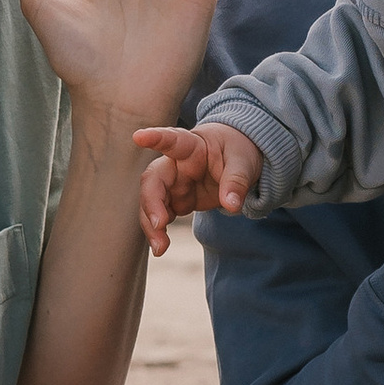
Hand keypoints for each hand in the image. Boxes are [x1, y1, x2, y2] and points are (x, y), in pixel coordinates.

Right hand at [130, 121, 263, 255]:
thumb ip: (237, 181)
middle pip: (154, 179)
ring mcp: (173, 184)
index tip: (139, 137)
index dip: (155, 138)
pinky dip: (158, 232)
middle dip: (151, 202)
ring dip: (151, 224)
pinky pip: (160, 216)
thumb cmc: (236, 152)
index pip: (173, 140)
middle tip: (159, 224)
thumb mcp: (244, 162)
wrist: (235, 162)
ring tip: (160, 248)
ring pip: (151, 201)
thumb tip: (231, 205)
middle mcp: (175, 164)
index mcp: (192, 146)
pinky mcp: (175, 201)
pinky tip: (161, 247)